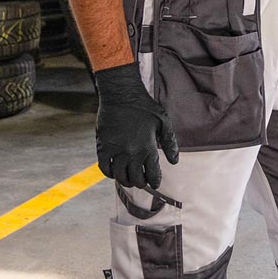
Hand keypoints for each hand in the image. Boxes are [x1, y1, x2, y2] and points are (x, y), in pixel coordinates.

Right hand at [94, 63, 178, 188]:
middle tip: (144, 181)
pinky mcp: (102, 148)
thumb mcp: (163, 121)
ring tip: (131, 179)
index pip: (152, 174)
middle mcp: (131, 153)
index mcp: (148, 147)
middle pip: (136, 179)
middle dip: (142, 183)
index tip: (156, 183)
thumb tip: (174, 161)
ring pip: (120, 177)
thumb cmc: (144, 106)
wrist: (121, 95)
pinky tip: (116, 172)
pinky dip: (111, 174)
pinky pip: (105, 169)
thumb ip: (170, 142)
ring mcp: (115, 151)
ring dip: (127, 181)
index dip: (155, 181)